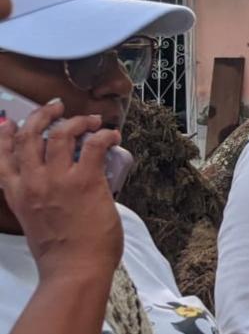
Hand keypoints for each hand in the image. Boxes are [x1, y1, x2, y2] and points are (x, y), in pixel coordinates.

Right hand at [0, 99, 122, 280]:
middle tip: (57, 106)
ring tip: (92, 120)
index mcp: (16, 193)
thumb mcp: (35, 220)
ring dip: (78, 121)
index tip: (10, 120)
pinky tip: (111, 136)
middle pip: (30, 135)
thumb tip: (56, 183)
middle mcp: (33, 182)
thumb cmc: (60, 252)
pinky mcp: (85, 180)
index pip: (3, 156)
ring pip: (61, 133)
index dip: (5, 134)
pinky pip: (94, 144)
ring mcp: (58, 180)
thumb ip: (38, 198)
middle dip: (43, 114)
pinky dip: (104, 135)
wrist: (73, 269)